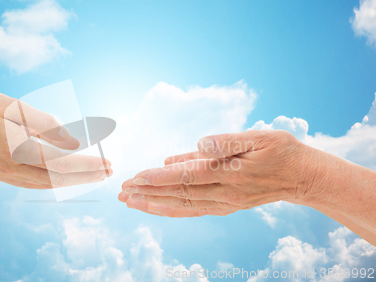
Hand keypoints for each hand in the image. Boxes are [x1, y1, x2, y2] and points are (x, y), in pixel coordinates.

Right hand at [0, 86, 110, 188]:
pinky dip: (53, 180)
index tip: (108, 163)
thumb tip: (74, 142)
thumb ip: (47, 125)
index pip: (62, 163)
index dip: (87, 165)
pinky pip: (32, 182)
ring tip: (93, 175)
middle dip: (86, 177)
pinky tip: (63, 176)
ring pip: (45, 184)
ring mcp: (3, 174)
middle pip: (57, 179)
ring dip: (71, 181)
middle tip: (109, 172)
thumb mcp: (15, 107)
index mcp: (16, 151)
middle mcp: (10, 169)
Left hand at [119, 130, 322, 216]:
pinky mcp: (225, 207)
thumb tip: (199, 143)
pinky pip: (193, 210)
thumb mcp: (259, 137)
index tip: (137, 177)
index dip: (160, 177)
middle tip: (122, 191)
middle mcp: (225, 193)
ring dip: (154, 204)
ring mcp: (224, 203)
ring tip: (130, 202)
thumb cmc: (281, 151)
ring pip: (183, 205)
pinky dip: (172, 210)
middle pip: (179, 193)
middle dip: (148, 192)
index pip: (188, 175)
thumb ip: (228, 141)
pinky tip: (155, 207)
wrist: (302, 177)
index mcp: (231, 173)